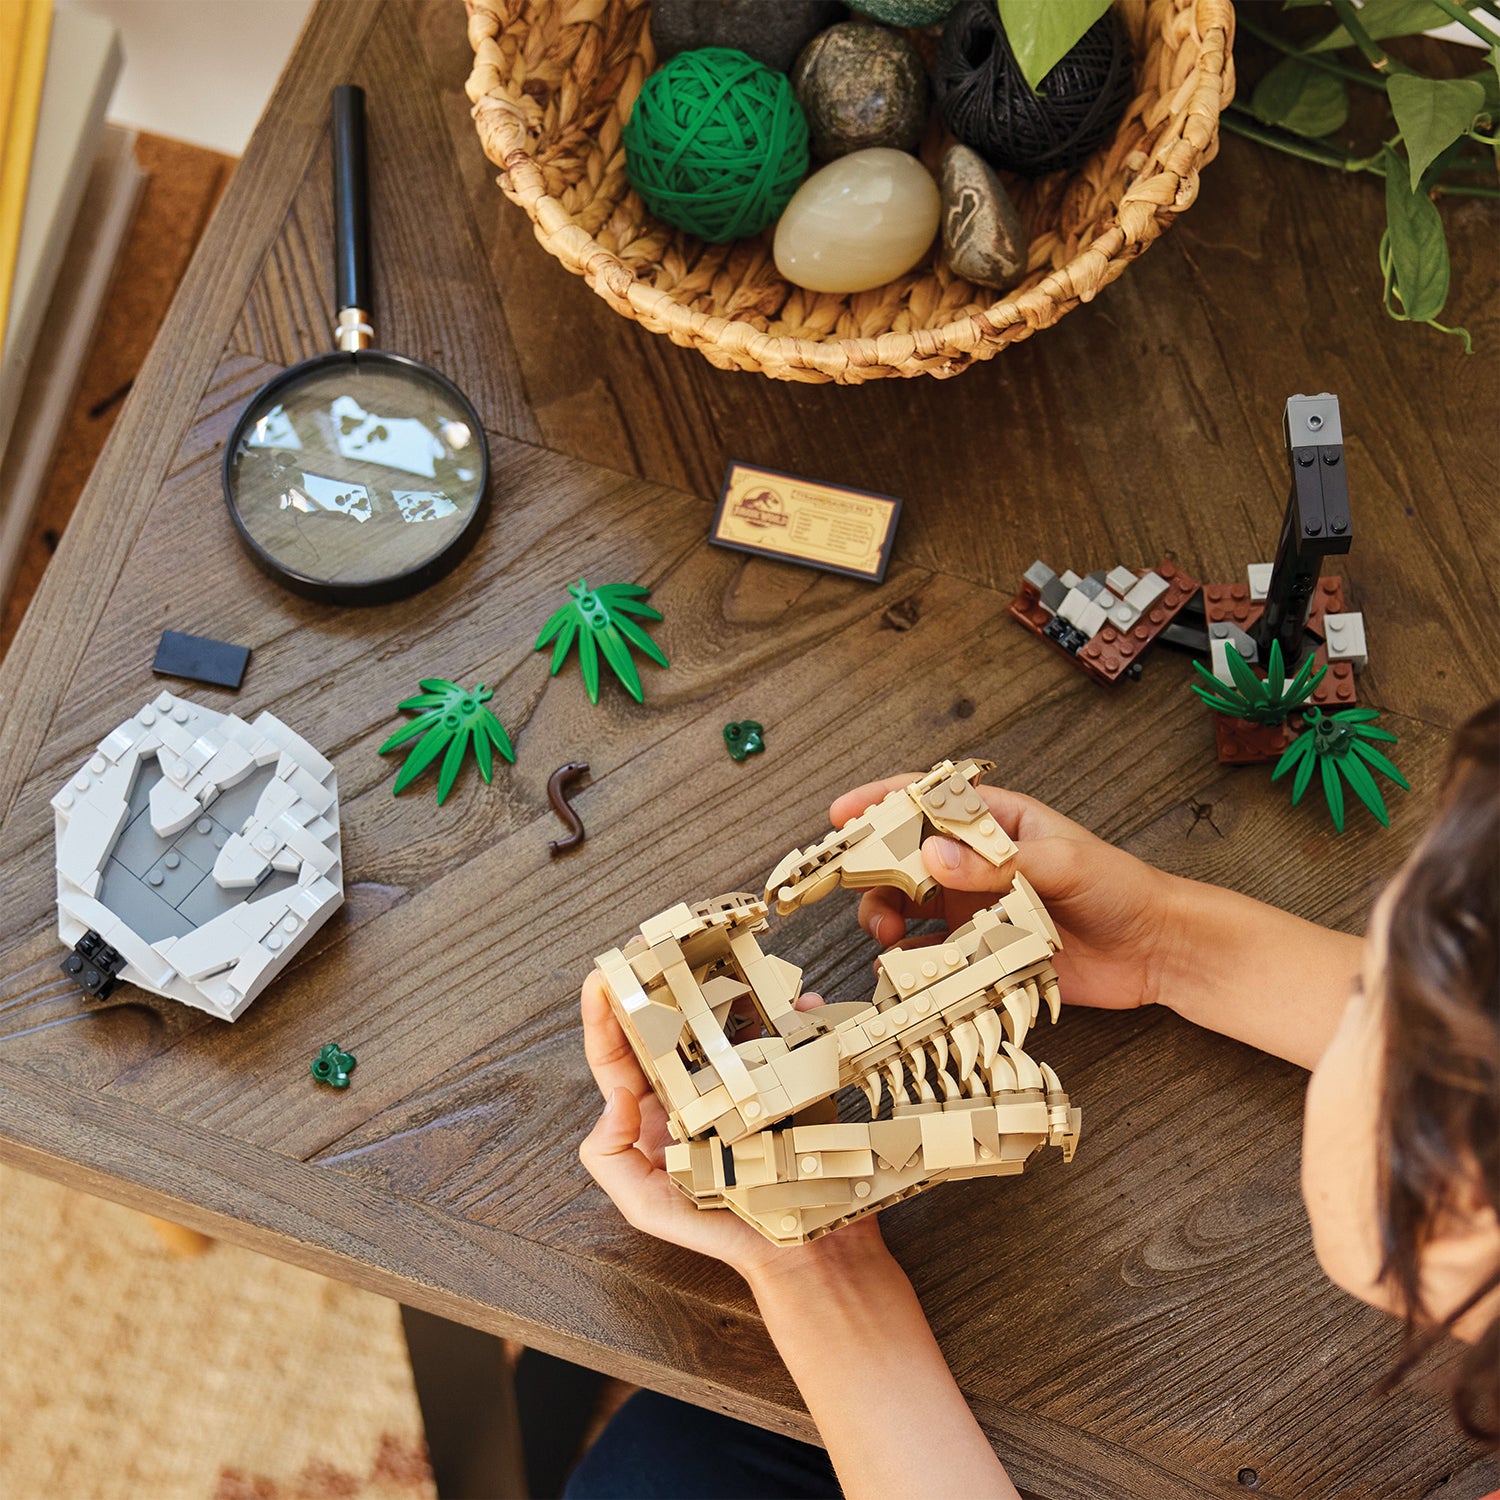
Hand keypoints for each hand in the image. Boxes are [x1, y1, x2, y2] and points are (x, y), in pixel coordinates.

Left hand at [578, 972, 888, 1284]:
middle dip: (660, 977)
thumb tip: (615, 1096)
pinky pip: (787, 1035)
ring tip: (720, 951)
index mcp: (654, 1110)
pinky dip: (795, 1014)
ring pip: (726, 1017)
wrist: (801, 1252)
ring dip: (724, 981)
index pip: (618, 1053)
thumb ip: (612, 1156)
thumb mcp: (646, 1205)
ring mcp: (741, 1078)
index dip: (604, 1012)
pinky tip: (799, 1002)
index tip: (601, 973)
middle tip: (658, 940)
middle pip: (668, 1020)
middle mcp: (693, 1086)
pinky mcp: (784, 1079)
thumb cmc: (721, 1229)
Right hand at [830, 777, 1177, 1011]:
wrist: (1154, 950)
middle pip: (904, 857)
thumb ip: (997, 863)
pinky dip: (911, 960)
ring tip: (886, 934)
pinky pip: (933, 954)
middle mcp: (976, 863)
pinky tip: (901, 966)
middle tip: (855, 890)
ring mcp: (976, 906)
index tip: (842, 815)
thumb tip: (932, 857)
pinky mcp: (983, 949)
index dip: (880, 801)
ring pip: (909, 905)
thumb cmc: (1119, 888)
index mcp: (994, 822)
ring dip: (886, 915)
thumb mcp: (1062, 864)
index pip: (927, 799)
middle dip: (872, 870)